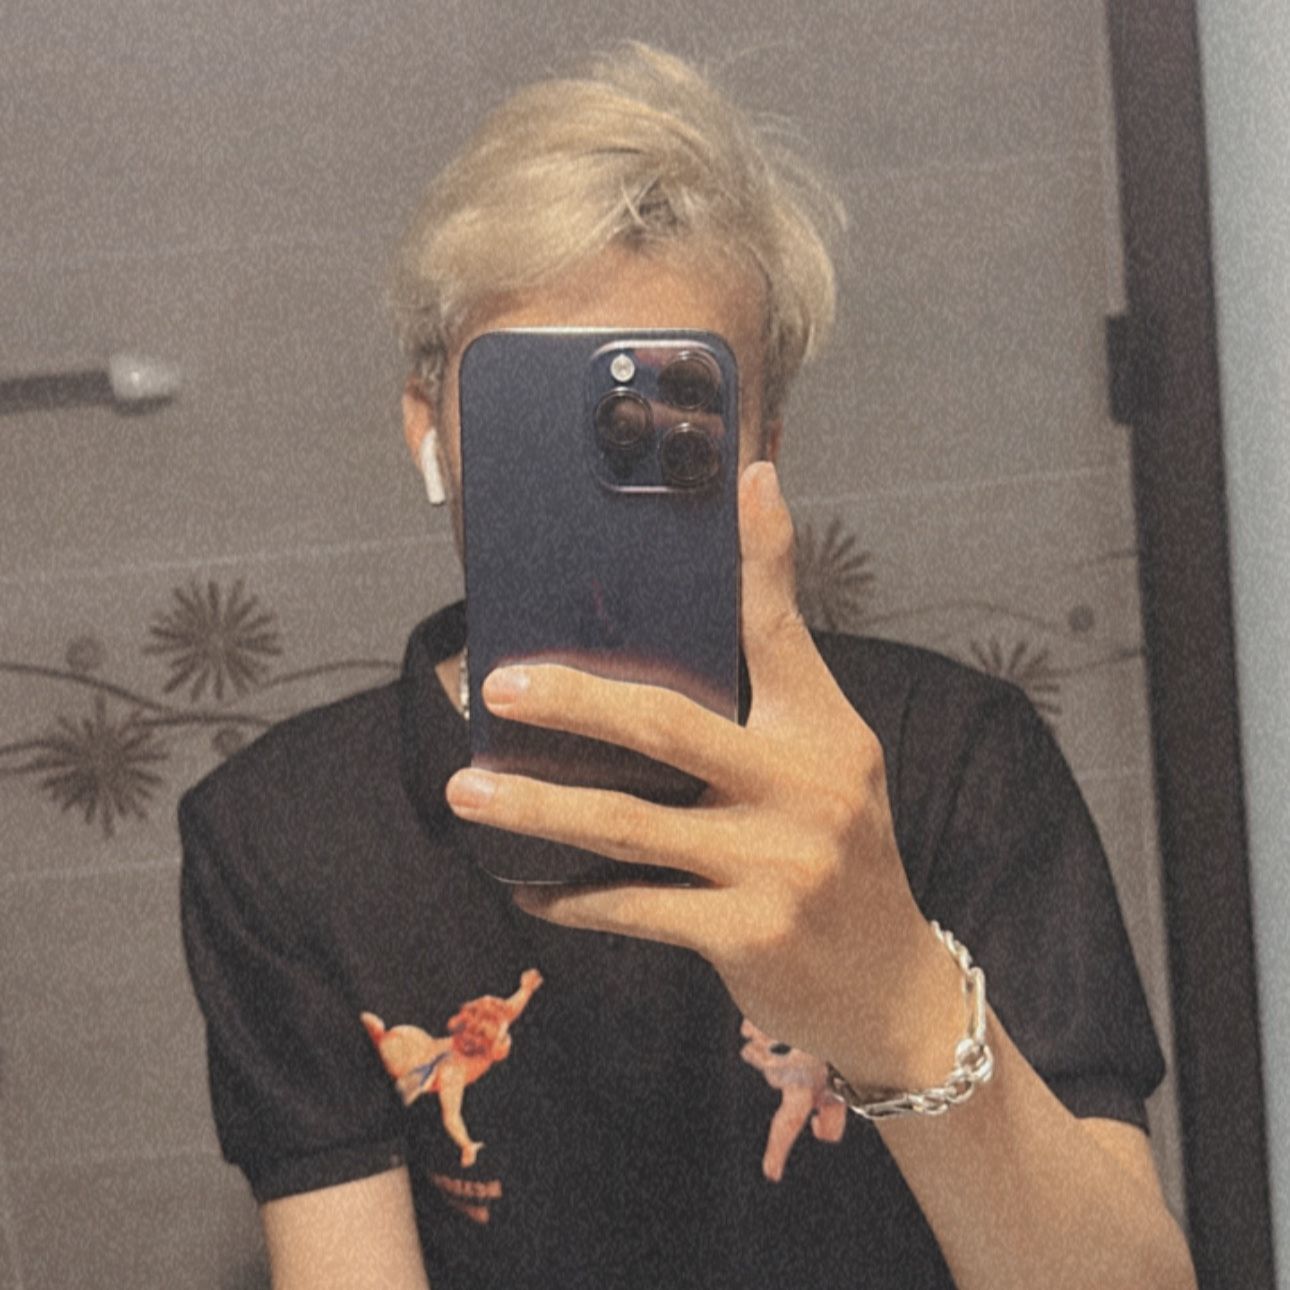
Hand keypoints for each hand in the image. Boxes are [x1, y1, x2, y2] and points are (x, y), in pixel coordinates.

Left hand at [445, 462, 960, 1087]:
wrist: (891, 987)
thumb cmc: (844, 860)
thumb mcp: (829, 768)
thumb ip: (771, 704)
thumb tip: (695, 639)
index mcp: (826, 732)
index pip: (781, 628)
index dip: (759, 552)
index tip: (739, 474)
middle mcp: (806, 788)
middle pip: (667, 724)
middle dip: (572, 700)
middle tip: (497, 687)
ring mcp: (776, 864)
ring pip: (628, 822)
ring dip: (537, 804)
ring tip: (468, 790)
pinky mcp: (745, 933)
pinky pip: (631, 905)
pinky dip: (571, 897)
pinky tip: (529, 888)